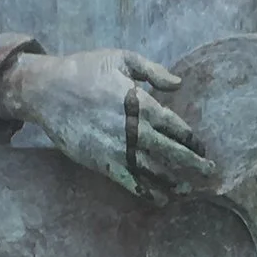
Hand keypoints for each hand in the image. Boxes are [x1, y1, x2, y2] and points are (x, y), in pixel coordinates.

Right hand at [2, 48, 215, 196]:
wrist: (46, 90)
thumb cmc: (85, 70)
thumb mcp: (120, 58)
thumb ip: (151, 70)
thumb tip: (178, 84)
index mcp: (137, 102)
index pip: (173, 125)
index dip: (190, 138)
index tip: (201, 146)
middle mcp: (130, 128)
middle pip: (168, 151)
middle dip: (191, 164)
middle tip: (210, 173)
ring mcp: (115, 147)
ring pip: (151, 170)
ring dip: (172, 181)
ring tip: (188, 189)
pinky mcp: (100, 161)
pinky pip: (128, 180)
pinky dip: (146, 191)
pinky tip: (160, 198)